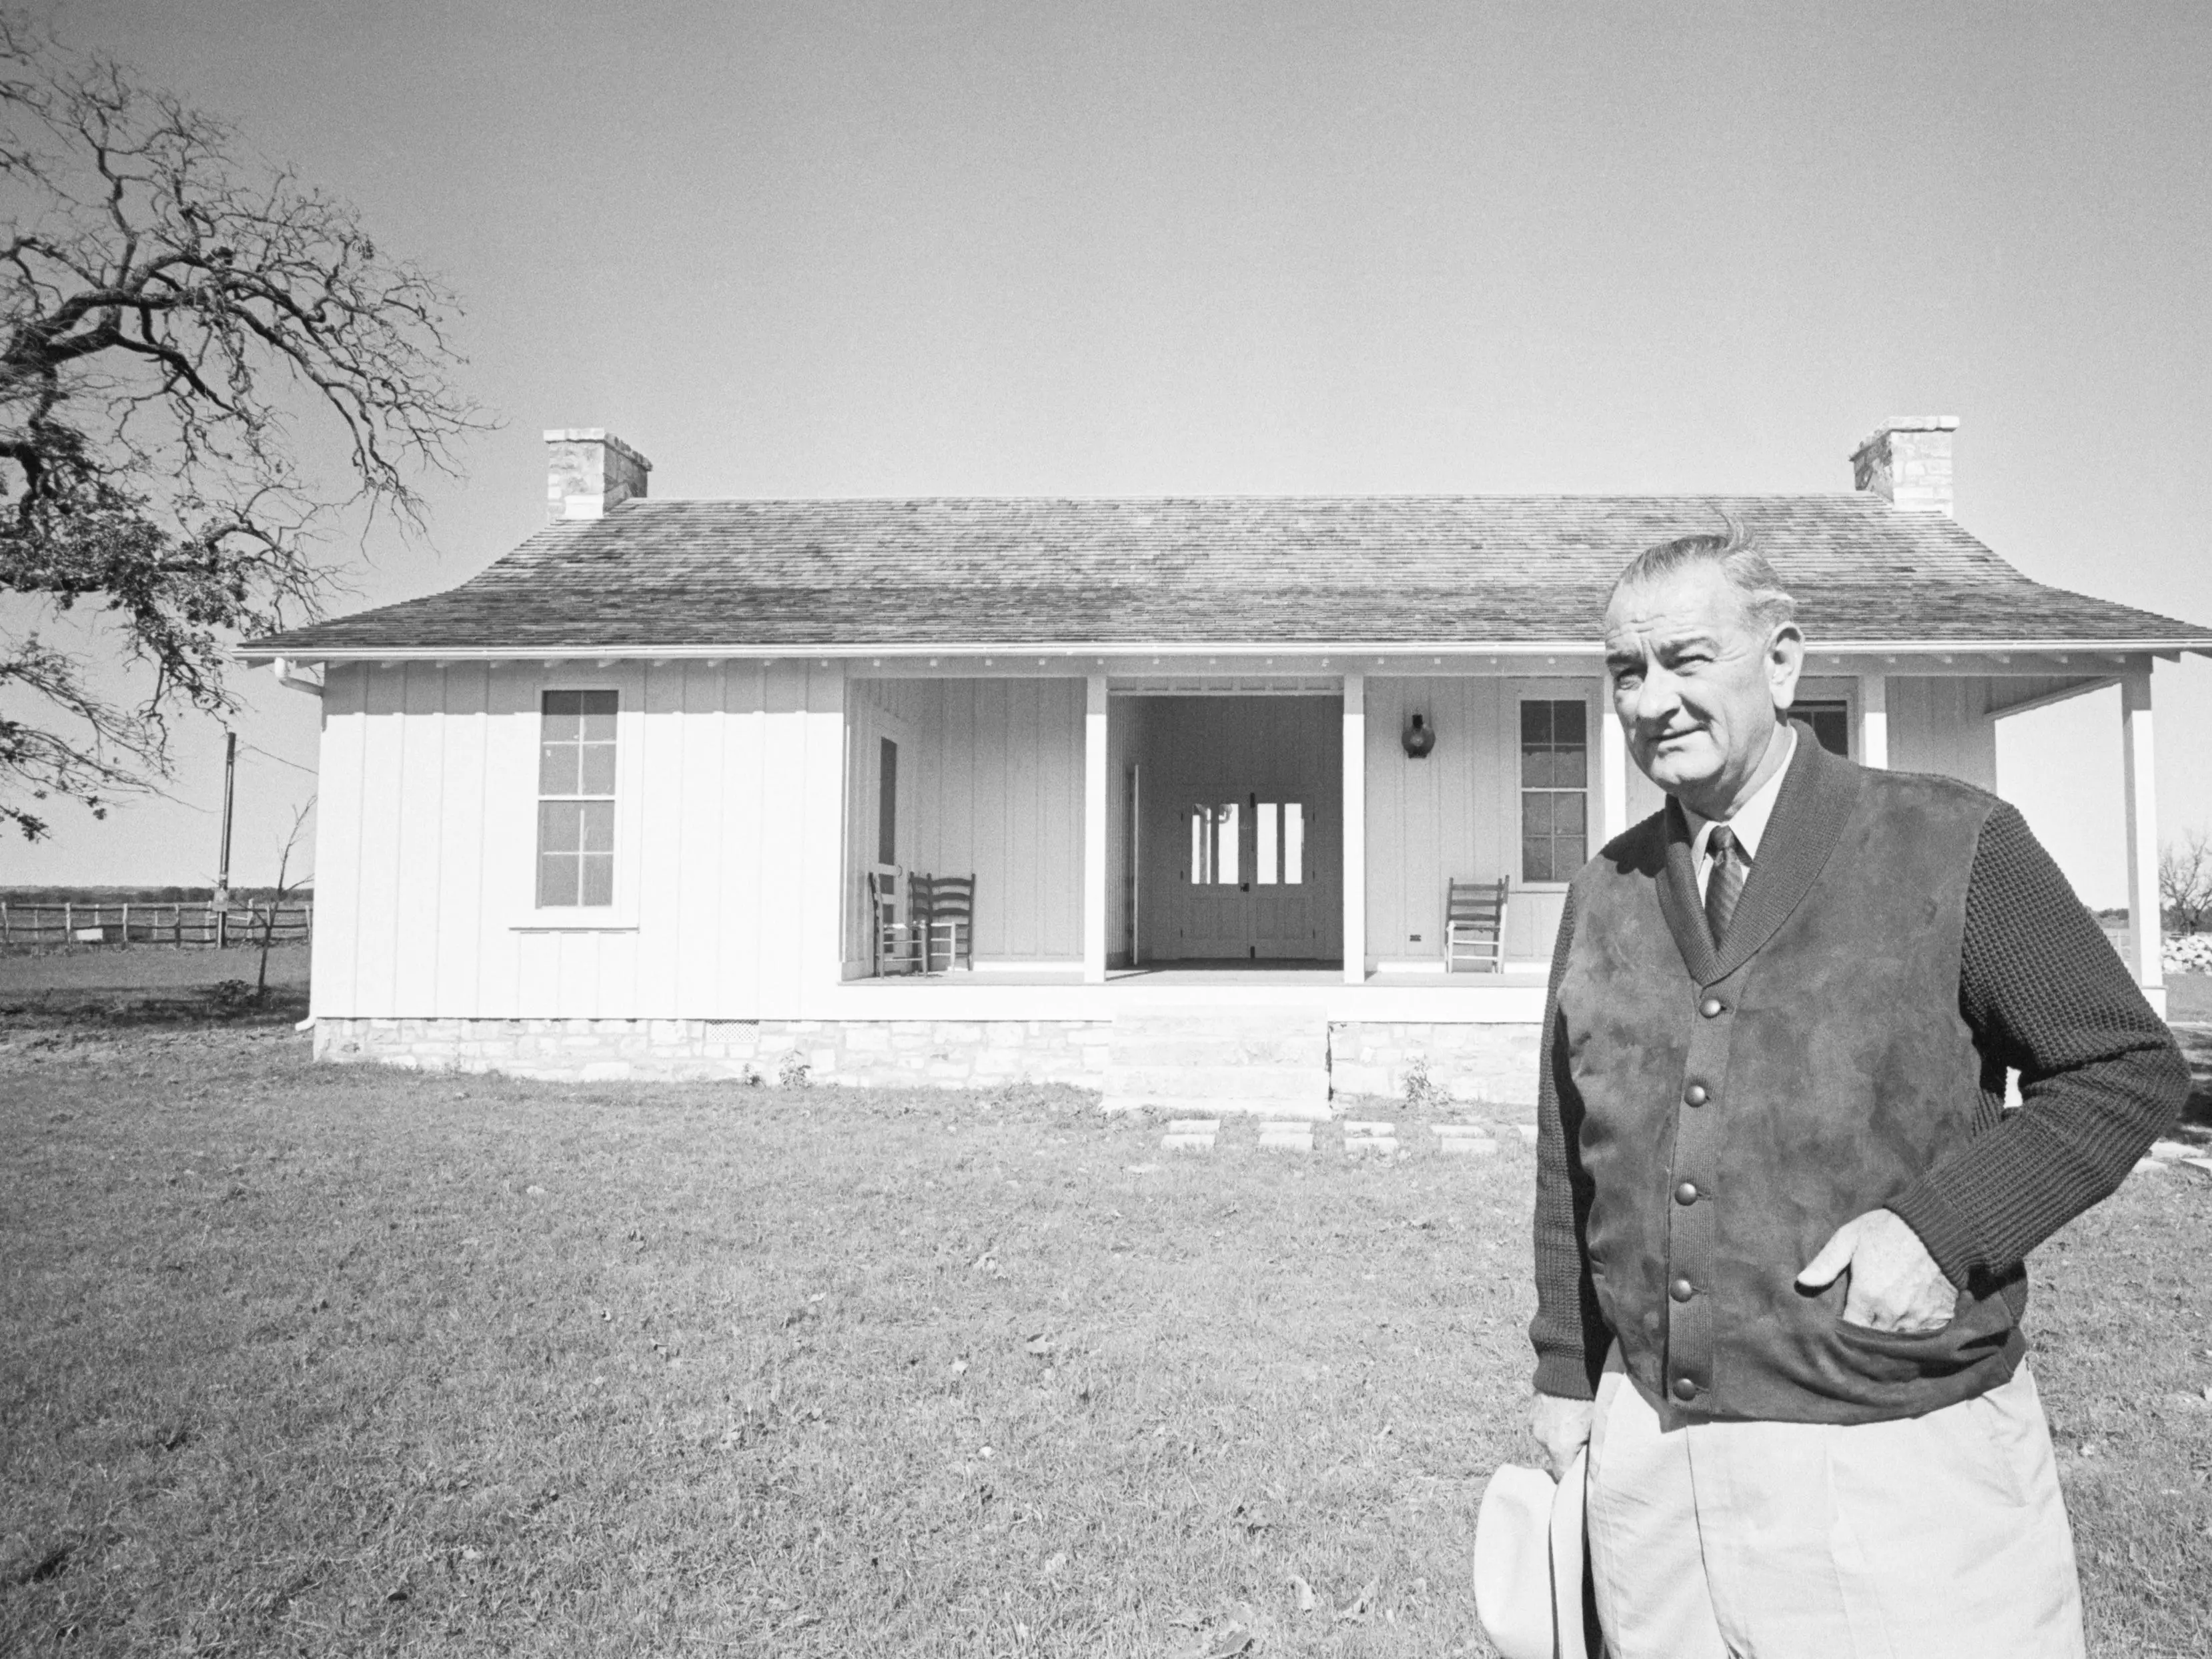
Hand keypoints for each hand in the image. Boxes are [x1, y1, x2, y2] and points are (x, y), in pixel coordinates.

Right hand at [1530, 1393, 1593, 1480]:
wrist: (1567, 1369)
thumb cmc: (1586, 1400)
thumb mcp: (1595, 1428)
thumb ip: (1591, 1449)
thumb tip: (1592, 1464)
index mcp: (1560, 1448)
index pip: (1562, 1475)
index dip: (1570, 1476)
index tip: (1578, 1472)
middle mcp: (1543, 1440)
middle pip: (1555, 1455)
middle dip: (1566, 1450)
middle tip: (1580, 1439)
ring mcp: (1534, 1424)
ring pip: (1548, 1438)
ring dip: (1557, 1434)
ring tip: (1571, 1420)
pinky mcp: (1530, 1411)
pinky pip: (1541, 1424)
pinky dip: (1550, 1422)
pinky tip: (1562, 1411)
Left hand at [1795, 1208, 1957, 1332]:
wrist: (1937, 1226)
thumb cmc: (1888, 1229)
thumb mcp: (1849, 1237)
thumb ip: (1826, 1263)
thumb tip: (1802, 1282)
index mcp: (1867, 1297)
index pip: (1851, 1329)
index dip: (1847, 1329)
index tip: (1843, 1325)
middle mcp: (1892, 1313)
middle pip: (1875, 1338)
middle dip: (1868, 1336)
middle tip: (1864, 1326)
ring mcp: (1919, 1317)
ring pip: (1900, 1339)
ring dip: (1892, 1335)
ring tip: (1885, 1325)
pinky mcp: (1940, 1316)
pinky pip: (1925, 1335)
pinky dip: (1917, 1331)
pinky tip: (1910, 1321)